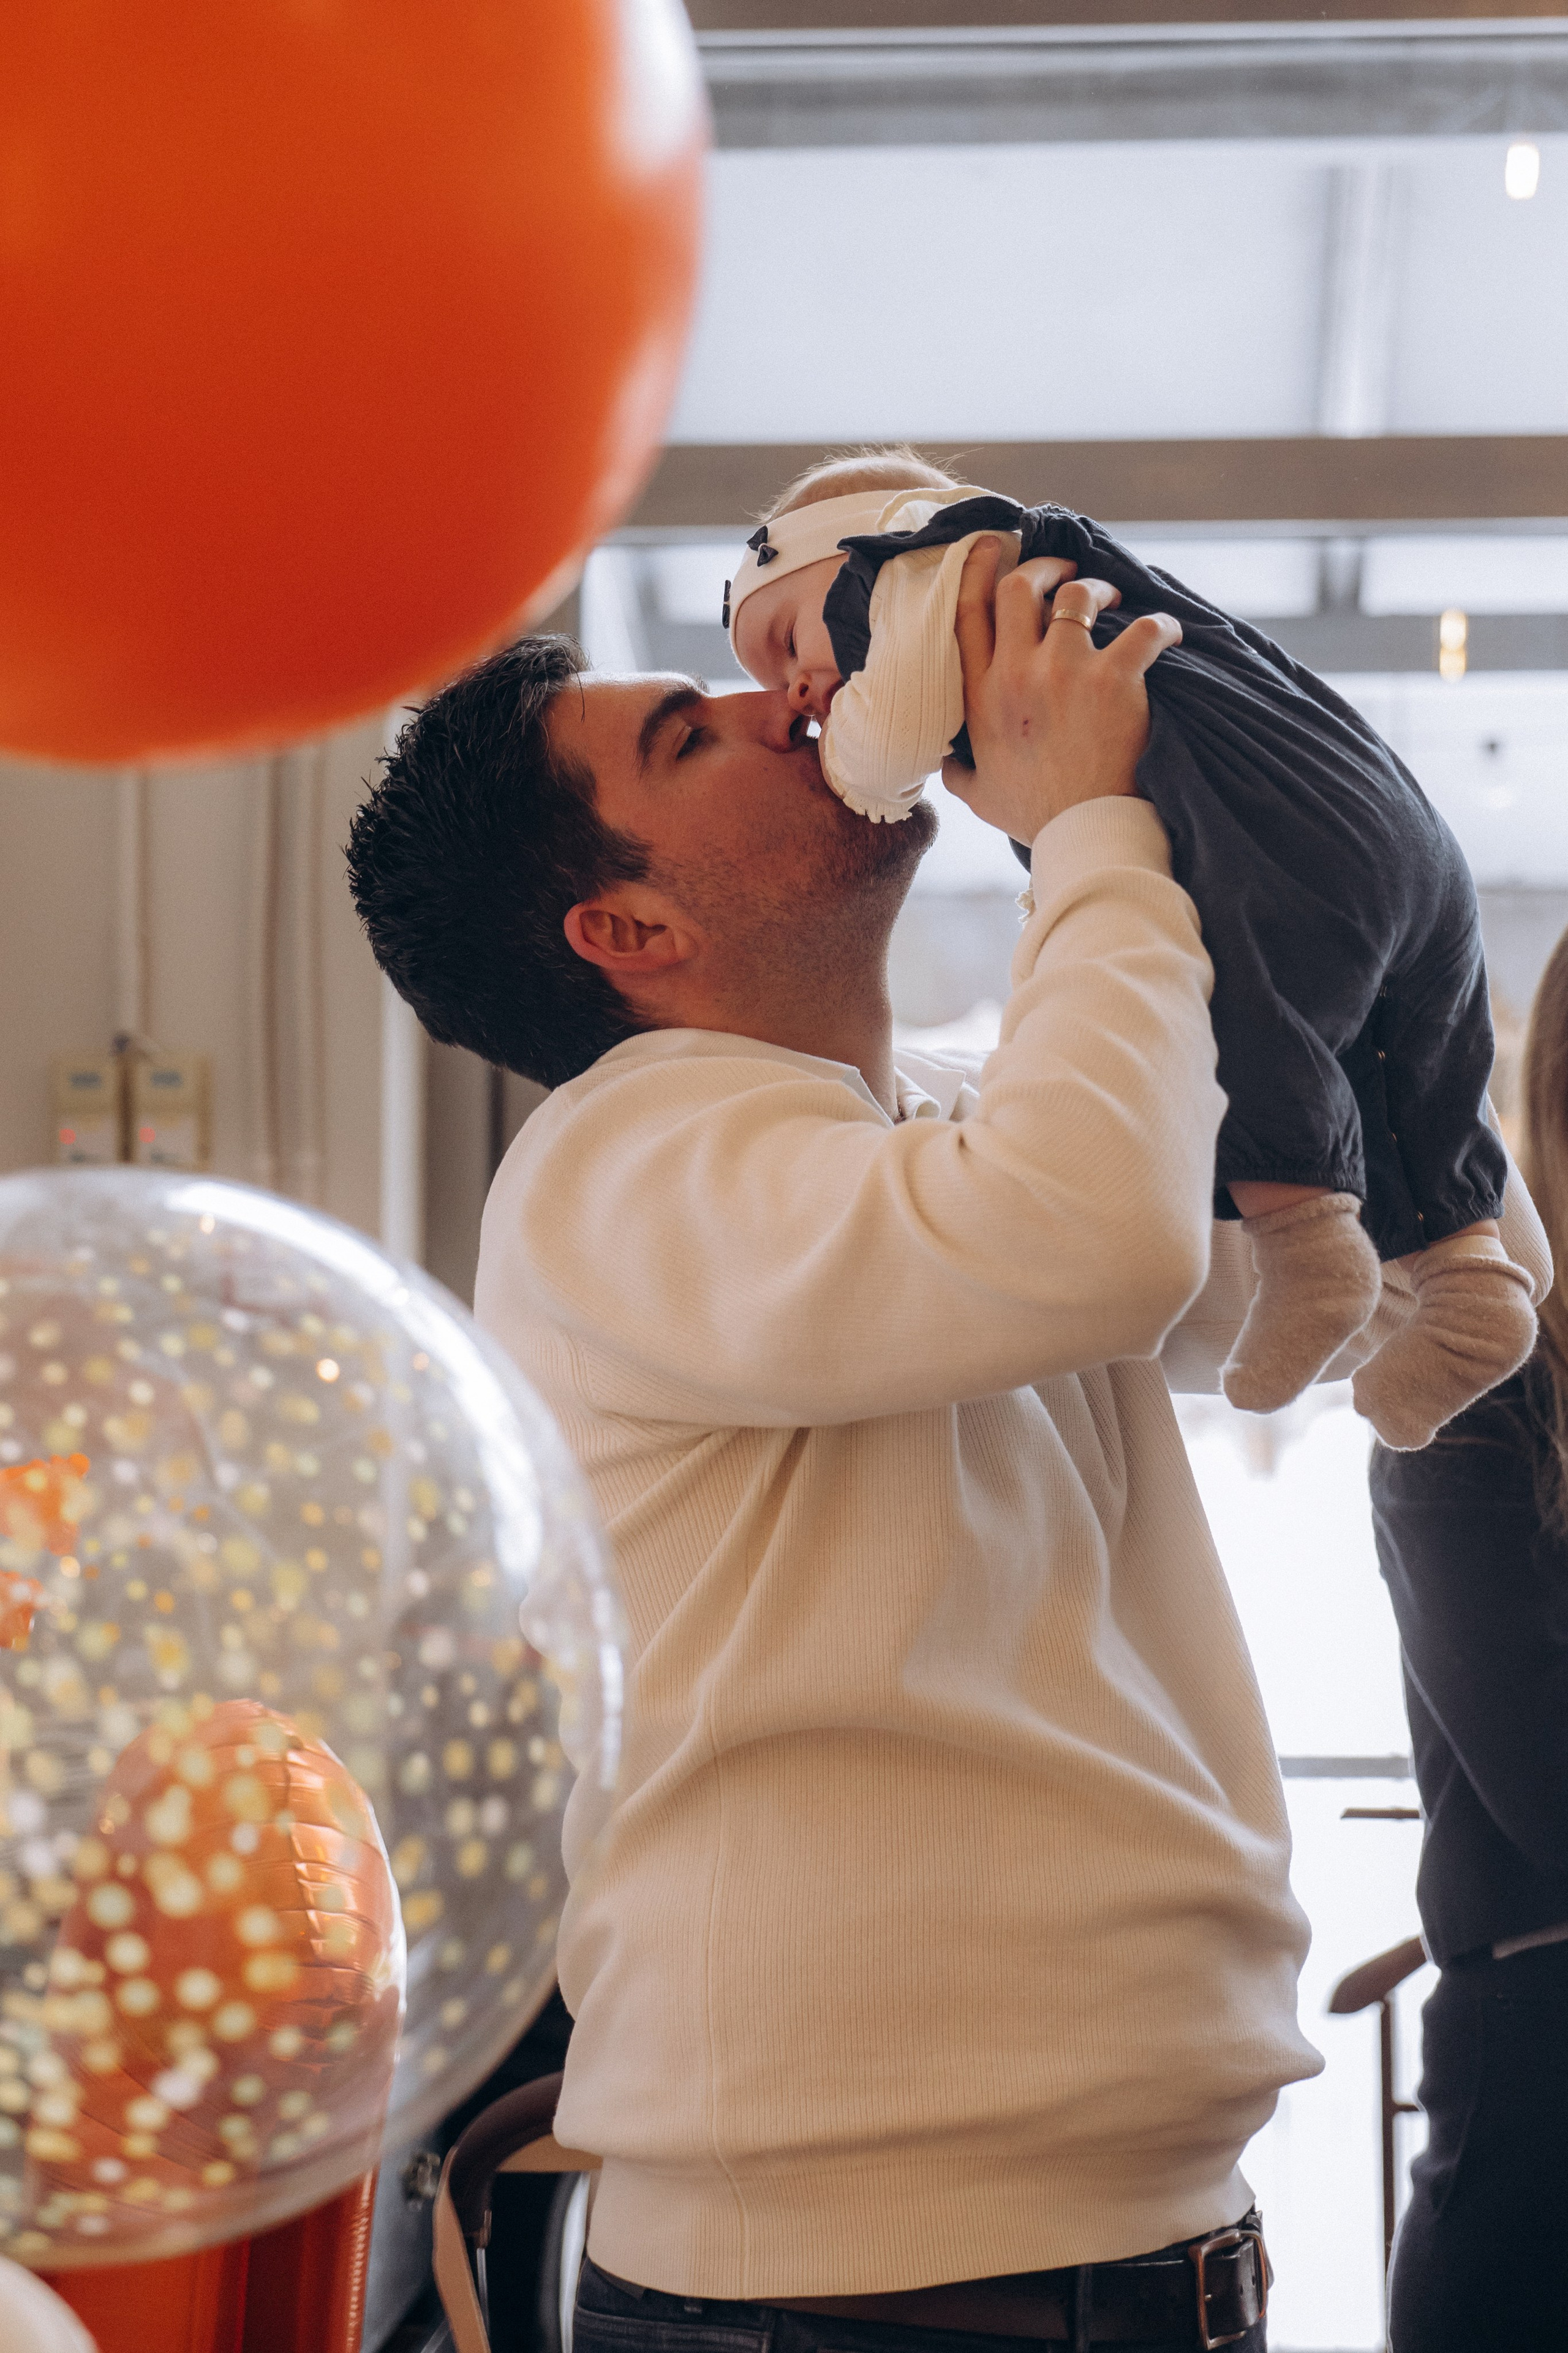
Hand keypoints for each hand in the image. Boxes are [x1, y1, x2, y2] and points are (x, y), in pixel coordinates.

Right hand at [940, 536, 1180, 843]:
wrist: (1084, 836)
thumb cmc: (1035, 816)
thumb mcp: (978, 795)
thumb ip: (957, 769)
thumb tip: (944, 761)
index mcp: (981, 696)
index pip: (967, 612)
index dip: (978, 569)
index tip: (993, 549)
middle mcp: (1017, 674)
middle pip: (1018, 587)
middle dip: (1042, 567)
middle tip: (1063, 573)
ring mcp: (1066, 673)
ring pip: (1077, 596)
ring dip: (1097, 589)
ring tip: (1113, 601)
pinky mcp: (1115, 680)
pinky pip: (1143, 629)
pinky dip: (1160, 625)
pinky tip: (1168, 633)